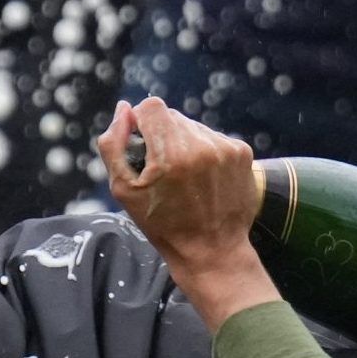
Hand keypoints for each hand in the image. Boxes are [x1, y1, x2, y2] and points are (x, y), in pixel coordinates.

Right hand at [94, 96, 279, 331]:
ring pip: (193, 126)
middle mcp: (201, 145)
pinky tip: (203, 180)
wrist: (212, 252)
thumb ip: (114, 145)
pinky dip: (205, 152)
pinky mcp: (243, 153)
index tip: (143, 146)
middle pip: (172, 115)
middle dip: (163, 136)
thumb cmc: (162, 225)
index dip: (142, 122)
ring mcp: (226, 148)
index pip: (151, 106)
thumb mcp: (124, 190)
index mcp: (170, 154)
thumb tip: (123, 110)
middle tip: (164, 170)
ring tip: (185, 178)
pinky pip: (214, 138)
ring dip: (184, 144)